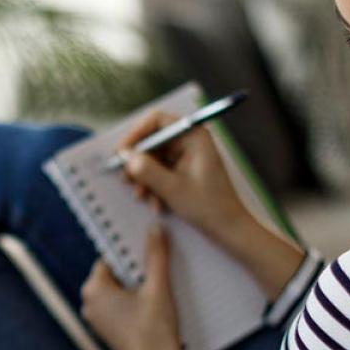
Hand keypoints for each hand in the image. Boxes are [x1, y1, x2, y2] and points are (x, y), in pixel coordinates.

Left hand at [80, 226, 182, 349]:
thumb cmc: (154, 331)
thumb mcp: (158, 287)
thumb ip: (156, 255)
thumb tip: (155, 229)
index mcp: (93, 289)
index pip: (111, 258)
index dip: (131, 254)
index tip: (147, 251)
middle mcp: (89, 303)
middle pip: (114, 275)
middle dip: (134, 272)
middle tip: (155, 273)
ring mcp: (96, 320)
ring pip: (117, 292)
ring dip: (136, 288)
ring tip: (156, 291)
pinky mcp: (107, 331)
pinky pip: (119, 308)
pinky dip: (133, 304)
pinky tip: (152, 307)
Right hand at [117, 111, 249, 239]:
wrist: (228, 228)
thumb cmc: (208, 206)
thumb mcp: (172, 188)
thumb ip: (146, 169)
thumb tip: (125, 156)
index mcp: (193, 136)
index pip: (156, 121)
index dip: (135, 134)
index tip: (121, 153)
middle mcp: (190, 141)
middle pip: (152, 141)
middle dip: (138, 162)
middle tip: (125, 179)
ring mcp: (187, 156)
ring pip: (153, 159)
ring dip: (144, 179)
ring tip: (142, 197)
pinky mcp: (184, 170)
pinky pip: (160, 171)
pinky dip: (153, 186)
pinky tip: (155, 204)